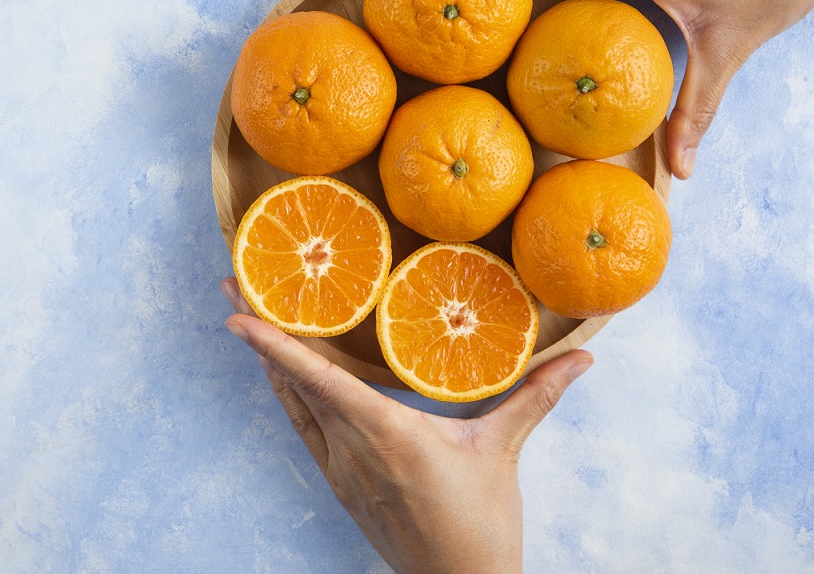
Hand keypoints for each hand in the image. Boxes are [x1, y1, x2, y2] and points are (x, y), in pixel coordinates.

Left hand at [221, 278, 592, 573]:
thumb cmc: (482, 526)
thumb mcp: (503, 452)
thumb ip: (536, 397)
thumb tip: (584, 358)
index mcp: (387, 433)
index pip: (319, 379)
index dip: (275, 345)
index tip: (236, 314)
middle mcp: (354, 448)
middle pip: (295, 382)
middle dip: (260, 335)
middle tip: (229, 288)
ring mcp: (343, 469)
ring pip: (295, 405)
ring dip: (269, 361)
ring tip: (245, 319)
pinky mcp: (343, 484)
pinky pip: (305, 430)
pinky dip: (288, 396)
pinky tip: (281, 377)